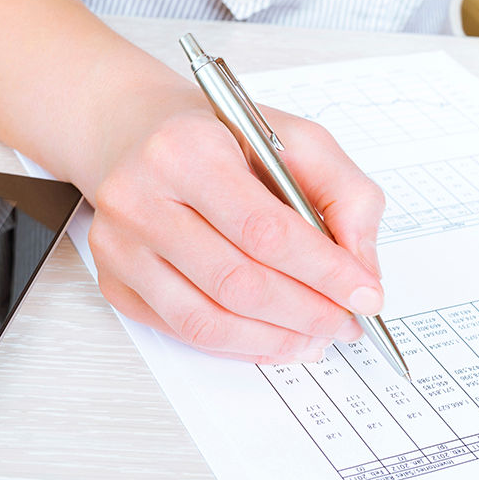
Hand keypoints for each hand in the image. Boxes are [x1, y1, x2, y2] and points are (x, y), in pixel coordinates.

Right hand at [79, 79, 386, 363]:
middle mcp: (139, 198)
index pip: (264, 229)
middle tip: (347, 323)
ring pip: (207, 319)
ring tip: (316, 338)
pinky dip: (239, 344)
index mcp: (185, 150)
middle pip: (237, 282)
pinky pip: (183, 332)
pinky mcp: (113, 281)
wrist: (140, 135)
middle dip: (306, 312)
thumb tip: (362, 268)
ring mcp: (119, 246)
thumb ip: (344, 194)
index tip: (365, 295)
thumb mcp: (296, 140)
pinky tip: (275, 337)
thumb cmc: (219, 138)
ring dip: (275, 339)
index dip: (323, 271)